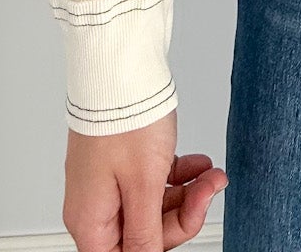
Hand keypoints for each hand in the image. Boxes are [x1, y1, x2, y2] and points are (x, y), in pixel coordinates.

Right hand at [63, 110, 227, 251]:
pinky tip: (197, 165)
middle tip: (209, 190)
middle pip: (143, 234)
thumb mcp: (144, 185)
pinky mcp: (120, 162)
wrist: (120, 65)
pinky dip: (176, 176)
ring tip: (210, 174)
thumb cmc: (125, 119)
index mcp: (90, 221)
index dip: (159, 245)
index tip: (190, 221)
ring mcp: (107, 182)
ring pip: (152, 206)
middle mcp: (94, 206)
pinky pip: (151, 183)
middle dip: (183, 214)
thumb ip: (145, 235)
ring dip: (186, 193)